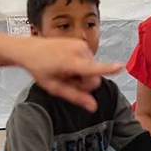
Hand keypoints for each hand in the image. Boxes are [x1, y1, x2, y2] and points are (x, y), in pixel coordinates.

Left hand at [6, 37, 121, 111]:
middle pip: (94, 77)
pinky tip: (67, 65)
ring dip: (81, 74)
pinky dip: (81, 66)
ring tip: (65, 71)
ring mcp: (81, 45)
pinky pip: (89, 61)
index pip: (92, 68)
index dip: (107, 69)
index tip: (120, 67)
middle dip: (84, 83)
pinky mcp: (82, 43)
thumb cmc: (40, 69)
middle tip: (67, 81)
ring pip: (93, 69)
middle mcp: (78, 51)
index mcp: (70, 62)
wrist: (29, 49)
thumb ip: (75, 97)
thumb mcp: (54, 87)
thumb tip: (93, 107)